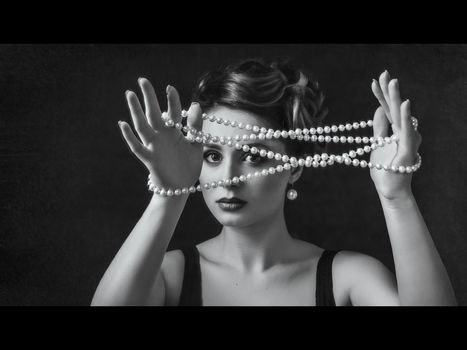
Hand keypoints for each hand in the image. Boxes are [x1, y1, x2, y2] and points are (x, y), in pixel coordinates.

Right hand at [118, 78, 203, 190]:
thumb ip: (196, 126)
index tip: (170, 87)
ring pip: (143, 126)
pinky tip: (123, 124)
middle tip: (142, 80)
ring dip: (136, 111)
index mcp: (174, 133)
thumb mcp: (196, 144)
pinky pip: (137, 147)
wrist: (180, 188)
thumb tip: (195, 104)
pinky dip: (129, 137)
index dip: (171, 100)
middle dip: (149, 97)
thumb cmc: (188, 166)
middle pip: (154, 114)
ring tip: (130, 94)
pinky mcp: (150, 160)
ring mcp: (154, 147)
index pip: (173, 112)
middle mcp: (162, 137)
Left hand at [369, 71, 421, 200]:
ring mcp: (407, 141)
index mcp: (395, 131)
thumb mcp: (377, 143)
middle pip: (395, 108)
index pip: (387, 108)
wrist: (389, 190)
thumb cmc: (384, 169)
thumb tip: (379, 107)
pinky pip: (407, 131)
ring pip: (401, 116)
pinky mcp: (408, 150)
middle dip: (389, 90)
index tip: (375, 80)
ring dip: (396, 98)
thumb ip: (379, 126)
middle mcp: (403, 133)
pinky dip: (405, 117)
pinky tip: (405, 104)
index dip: (382, 94)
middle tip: (384, 73)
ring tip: (393, 82)